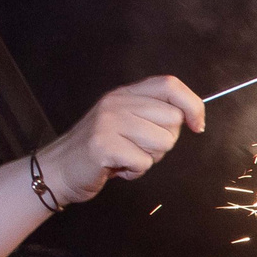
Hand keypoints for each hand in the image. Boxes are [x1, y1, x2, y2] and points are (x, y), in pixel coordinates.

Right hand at [33, 76, 203, 204]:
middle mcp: (117, 102)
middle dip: (165, 141)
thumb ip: (155, 115)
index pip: (170, 84)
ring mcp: (108, 122)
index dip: (192, 105)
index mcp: (126, 94)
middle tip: (139, 147)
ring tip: (126, 156)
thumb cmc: (103, 150)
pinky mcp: (102, 145)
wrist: (59, 169)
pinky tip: (118, 168)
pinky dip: (135, 172)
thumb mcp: (128, 122)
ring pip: (162, 142)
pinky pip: (143, 162)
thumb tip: (193, 117)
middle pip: (173, 119)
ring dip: (150, 158)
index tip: (197, 126)